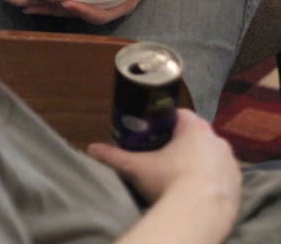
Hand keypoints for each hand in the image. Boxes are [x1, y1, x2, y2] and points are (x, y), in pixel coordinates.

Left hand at [21, 0, 176, 23]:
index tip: (69, 3)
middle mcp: (109, 0)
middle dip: (57, 10)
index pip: (102, 14)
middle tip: (34, 4)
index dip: (85, 11)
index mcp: (125, 1)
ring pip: (71, 2)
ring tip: (26, 0)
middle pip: (80, 11)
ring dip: (49, 3)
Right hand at [88, 109, 239, 224]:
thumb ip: (114, 156)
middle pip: (197, 134)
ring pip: (212, 155)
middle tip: (165, 158)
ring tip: (181, 177)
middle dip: (183, 144)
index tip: (155, 134)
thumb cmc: (170, 182)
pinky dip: (212, 181)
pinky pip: (223, 176)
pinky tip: (198, 191)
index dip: (166, 123)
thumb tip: (91, 148)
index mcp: (194, 127)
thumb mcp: (137, 167)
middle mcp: (217, 139)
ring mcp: (230, 162)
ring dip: (200, 162)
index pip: (180, 114)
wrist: (201, 213)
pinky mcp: (238, 184)